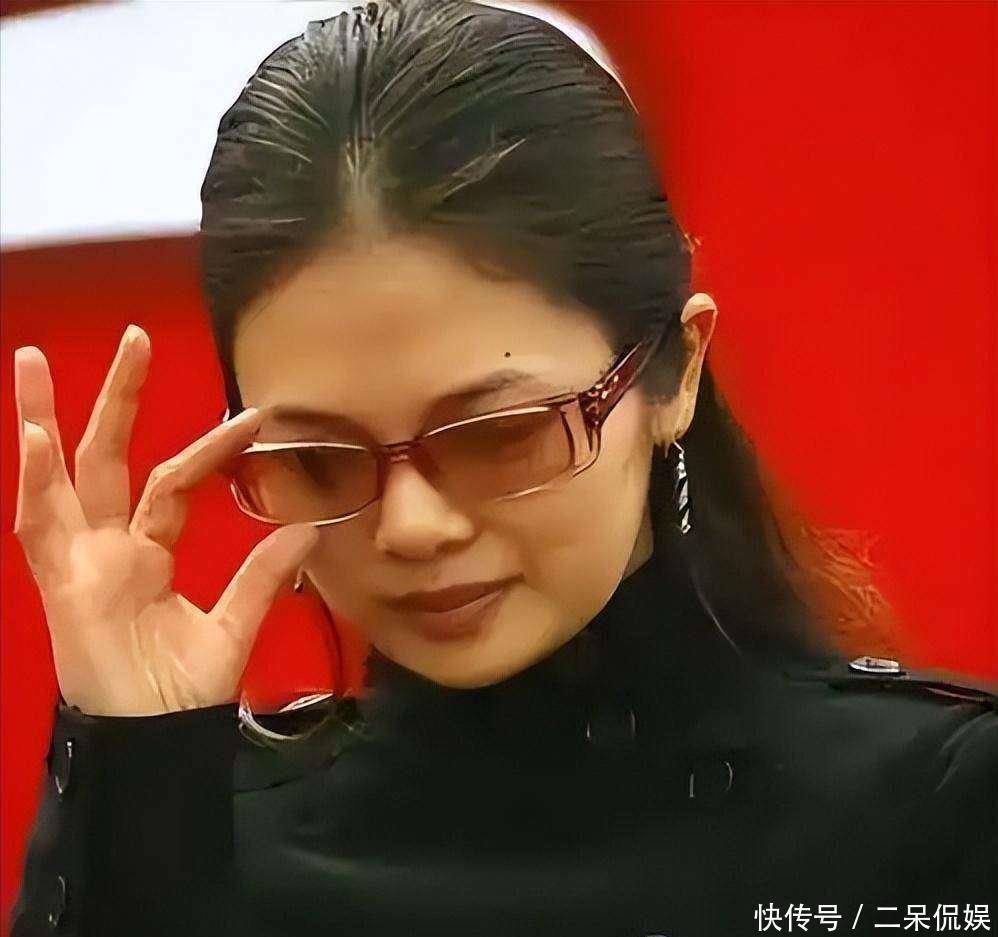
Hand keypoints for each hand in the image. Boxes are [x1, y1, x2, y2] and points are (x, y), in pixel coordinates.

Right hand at [12, 325, 317, 715]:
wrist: (153, 743)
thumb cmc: (180, 692)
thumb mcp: (234, 624)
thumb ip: (265, 574)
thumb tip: (308, 526)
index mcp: (147, 553)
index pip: (175, 482)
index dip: (211, 449)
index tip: (255, 417)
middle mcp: (106, 547)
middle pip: (107, 457)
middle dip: (116, 399)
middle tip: (134, 337)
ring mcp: (76, 561)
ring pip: (58, 476)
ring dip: (44, 418)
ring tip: (31, 358)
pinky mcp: (56, 584)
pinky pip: (38, 526)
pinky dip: (35, 481)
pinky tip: (34, 434)